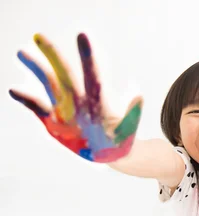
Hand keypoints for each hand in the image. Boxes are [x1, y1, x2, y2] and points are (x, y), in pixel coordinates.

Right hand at [9, 33, 142, 162]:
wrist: (111, 152)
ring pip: (50, 84)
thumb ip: (132, 112)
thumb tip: (139, 94)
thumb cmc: (122, 136)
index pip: (93, 74)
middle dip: (54, 56)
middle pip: (66, 73)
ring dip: (37, 69)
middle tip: (39, 36)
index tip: (83, 35)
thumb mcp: (129, 126)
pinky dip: (27, 100)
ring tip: (22, 52)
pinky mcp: (55, 121)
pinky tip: (14, 90)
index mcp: (99, 98)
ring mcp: (66, 108)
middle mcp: (81, 98)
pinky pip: (38, 108)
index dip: (88, 56)